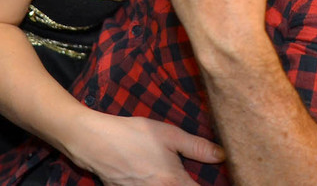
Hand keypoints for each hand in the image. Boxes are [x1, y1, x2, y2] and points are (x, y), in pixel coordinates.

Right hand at [69, 113, 222, 185]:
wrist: (94, 142)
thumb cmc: (133, 135)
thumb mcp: (169, 135)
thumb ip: (197, 147)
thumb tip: (222, 156)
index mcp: (174, 183)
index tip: (215, 180)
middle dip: (188, 185)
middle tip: (189, 176)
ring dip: (171, 185)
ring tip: (169, 175)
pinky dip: (153, 185)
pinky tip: (151, 176)